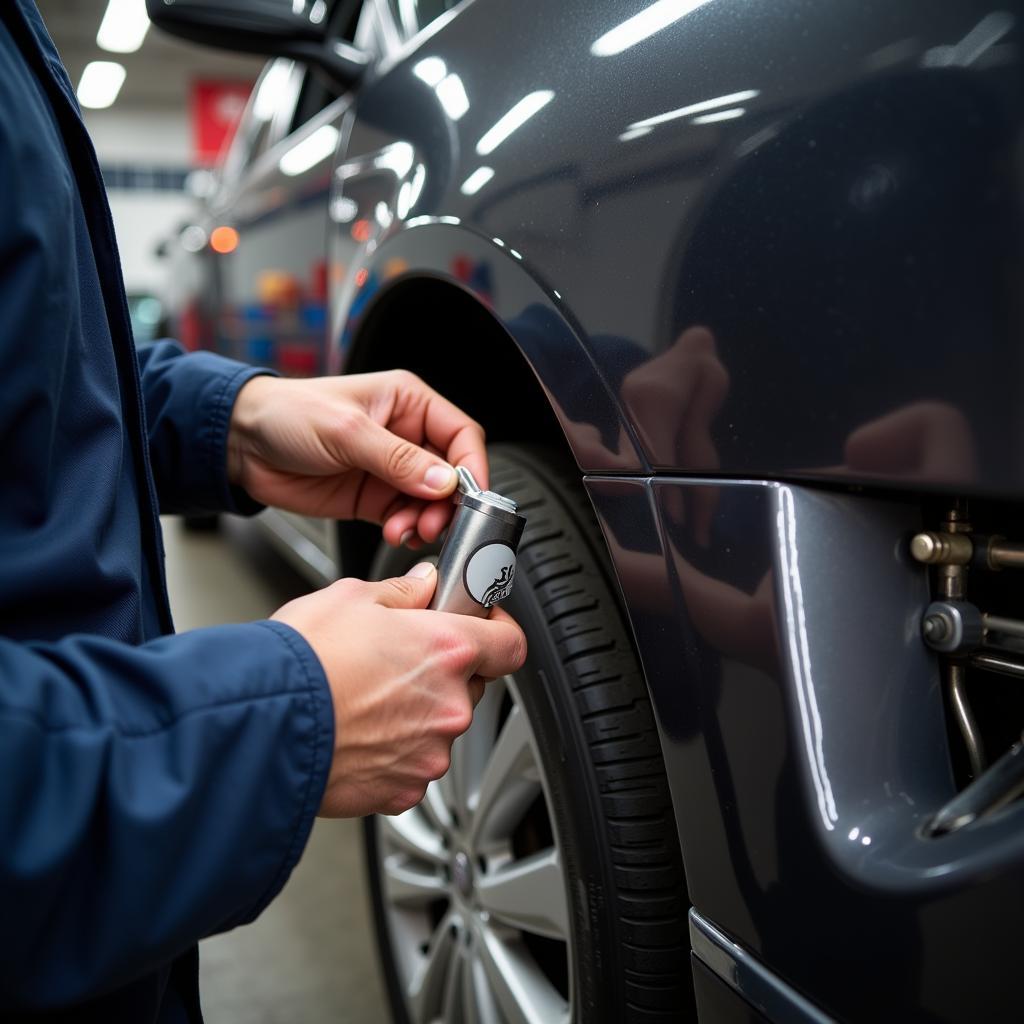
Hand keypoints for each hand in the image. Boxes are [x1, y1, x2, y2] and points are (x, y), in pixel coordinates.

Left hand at [228, 371, 486, 544]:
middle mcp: (406, 435)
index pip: (460, 434)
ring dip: (425, 520)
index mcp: (408, 403)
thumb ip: (398, 459)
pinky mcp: (374, 497)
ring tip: (406, 530)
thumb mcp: (347, 431)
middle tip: (433, 522)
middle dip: (447, 503)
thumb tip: (445, 482)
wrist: (242, 445)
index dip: (472, 467)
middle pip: (451, 474)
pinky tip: (394, 533)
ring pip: (431, 502)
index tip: (471, 497)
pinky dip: (406, 530)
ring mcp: (390, 469)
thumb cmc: (288, 415)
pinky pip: (406, 517)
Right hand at [272, 563, 526, 816]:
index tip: (481, 625)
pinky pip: (412, 765)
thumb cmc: (300, 663)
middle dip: (442, 673)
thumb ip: (403, 591)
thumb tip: (424, 586)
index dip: (498, 631)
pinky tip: (357, 733)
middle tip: (398, 662)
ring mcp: (430, 753)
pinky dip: (393, 753)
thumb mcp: (351, 597)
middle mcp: (450, 705)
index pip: (511, 643)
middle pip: (472, 686)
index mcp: (447, 650)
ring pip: (439, 728)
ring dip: (416, 715)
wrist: (261, 727)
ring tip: (364, 701)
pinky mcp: (404, 791)